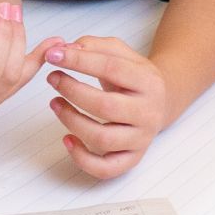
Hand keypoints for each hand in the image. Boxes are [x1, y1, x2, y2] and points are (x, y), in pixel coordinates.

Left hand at [47, 36, 169, 179]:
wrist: (161, 102)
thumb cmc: (133, 77)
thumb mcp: (120, 53)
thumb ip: (93, 46)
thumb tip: (64, 51)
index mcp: (148, 81)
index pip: (111, 68)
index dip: (79, 61)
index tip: (53, 55)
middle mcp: (148, 112)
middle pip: (105, 106)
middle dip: (72, 91)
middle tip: (53, 78)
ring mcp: (141, 138)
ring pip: (102, 138)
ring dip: (71, 121)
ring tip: (55, 104)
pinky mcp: (132, 158)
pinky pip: (105, 168)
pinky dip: (82, 158)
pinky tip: (67, 139)